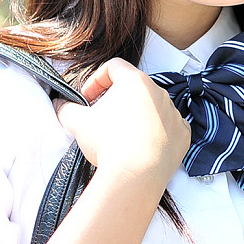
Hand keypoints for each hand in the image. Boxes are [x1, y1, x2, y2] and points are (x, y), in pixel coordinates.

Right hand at [52, 58, 190, 184]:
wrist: (135, 176)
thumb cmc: (108, 143)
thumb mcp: (78, 122)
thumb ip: (66, 108)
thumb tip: (59, 105)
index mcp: (135, 81)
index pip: (113, 67)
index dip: (96, 81)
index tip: (87, 99)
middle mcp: (159, 92)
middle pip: (134, 88)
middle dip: (116, 101)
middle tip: (102, 119)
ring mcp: (174, 113)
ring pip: (152, 108)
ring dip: (137, 117)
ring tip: (122, 137)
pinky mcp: (183, 134)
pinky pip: (168, 128)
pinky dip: (156, 133)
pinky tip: (142, 147)